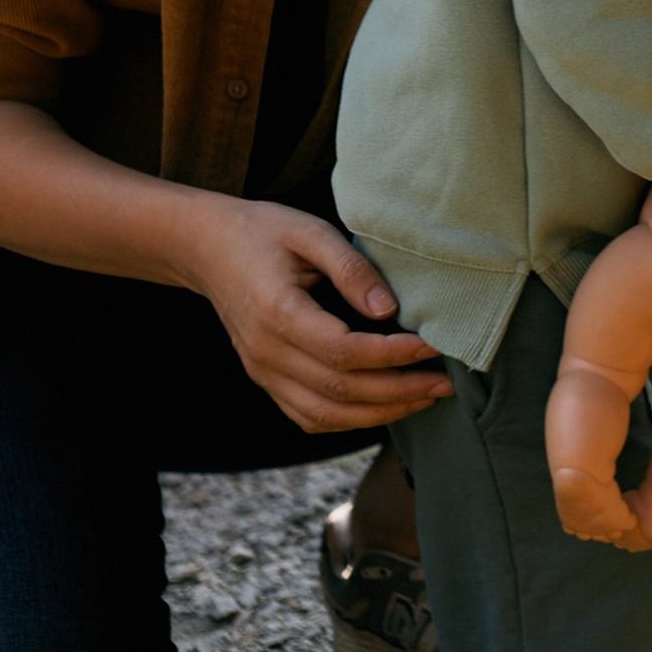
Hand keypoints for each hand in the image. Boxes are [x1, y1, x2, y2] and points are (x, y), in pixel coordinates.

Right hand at [180, 199, 448, 436]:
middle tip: (445, 382)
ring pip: (327, 414)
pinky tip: (385, 406)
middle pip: (341, 390)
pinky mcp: (265, 380)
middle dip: (400, 392)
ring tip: (425, 397)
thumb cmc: (262, 232)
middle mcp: (267, 353)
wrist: (206, 248)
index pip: (345, 352)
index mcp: (278, 314)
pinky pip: (309, 416)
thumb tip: (389, 310)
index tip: (433, 346)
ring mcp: (262, 372)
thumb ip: (351, 268)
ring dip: (381, 414)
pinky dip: (349, 420)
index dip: (394, 355)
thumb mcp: (310, 232)